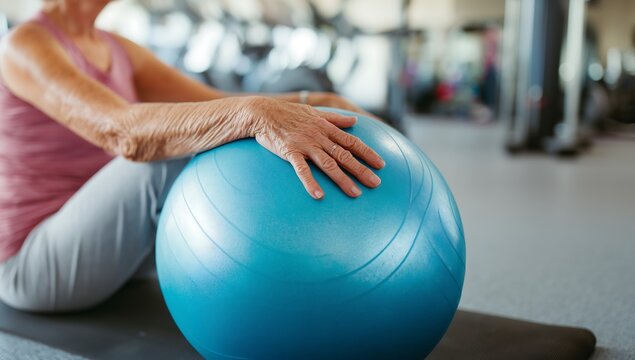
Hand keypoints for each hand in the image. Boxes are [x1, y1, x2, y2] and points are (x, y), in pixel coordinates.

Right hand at [247, 97, 384, 199]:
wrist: (263, 112)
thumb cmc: (288, 113)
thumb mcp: (315, 112)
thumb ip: (335, 119)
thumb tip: (354, 121)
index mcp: (326, 128)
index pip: (352, 142)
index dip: (367, 153)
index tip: (381, 164)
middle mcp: (319, 136)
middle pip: (345, 155)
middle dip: (361, 169)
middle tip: (376, 183)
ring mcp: (306, 145)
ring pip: (328, 164)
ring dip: (343, 179)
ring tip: (355, 193)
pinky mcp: (291, 152)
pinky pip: (302, 169)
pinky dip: (310, 182)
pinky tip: (319, 195)